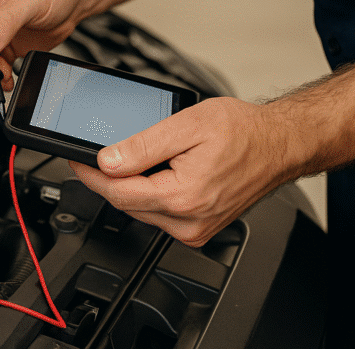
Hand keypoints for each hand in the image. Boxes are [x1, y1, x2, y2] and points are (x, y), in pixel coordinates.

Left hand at [70, 97, 298, 246]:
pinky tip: (151, 173)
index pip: (117, 192)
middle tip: (91, 155)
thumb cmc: (244, 132)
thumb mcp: (186, 125)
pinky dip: (148, 193)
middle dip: (106, 179)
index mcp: (183, 197)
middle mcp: (189, 222)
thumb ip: (142, 146)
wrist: (279, 144)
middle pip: (127, 203)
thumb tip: (107, 160)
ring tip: (124, 160)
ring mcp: (196, 229)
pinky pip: (160, 213)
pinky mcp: (200, 228)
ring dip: (127, 186)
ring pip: (141, 210)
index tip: (74, 158)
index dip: (90, 174)